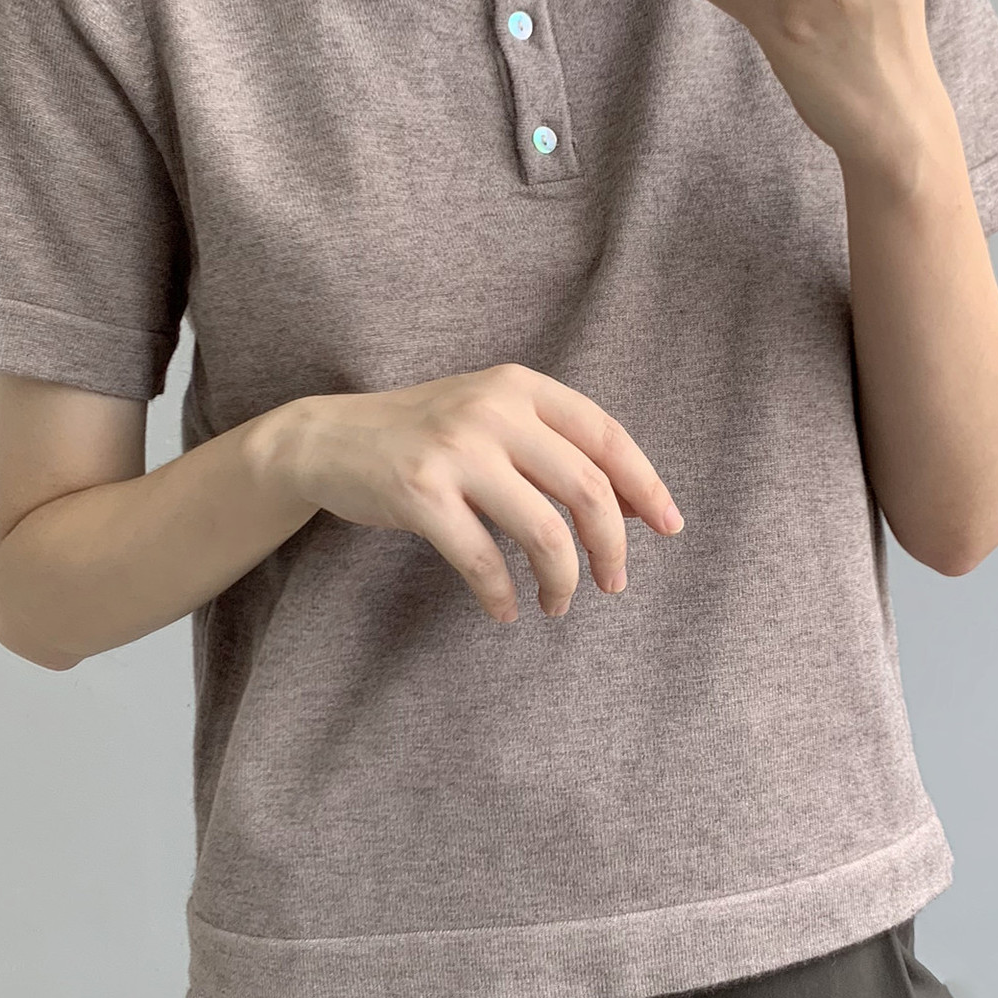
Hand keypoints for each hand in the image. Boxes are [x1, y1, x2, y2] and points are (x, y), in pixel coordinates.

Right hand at [275, 363, 684, 622]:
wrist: (328, 438)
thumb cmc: (425, 435)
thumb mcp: (491, 416)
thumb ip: (553, 446)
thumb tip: (632, 505)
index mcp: (521, 387)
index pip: (607, 436)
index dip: (646, 486)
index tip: (670, 528)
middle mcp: (493, 410)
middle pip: (587, 489)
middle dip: (612, 546)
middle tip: (615, 583)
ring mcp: (455, 450)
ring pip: (543, 532)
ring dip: (563, 580)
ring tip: (558, 605)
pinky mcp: (419, 493)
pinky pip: (483, 560)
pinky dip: (501, 595)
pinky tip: (506, 610)